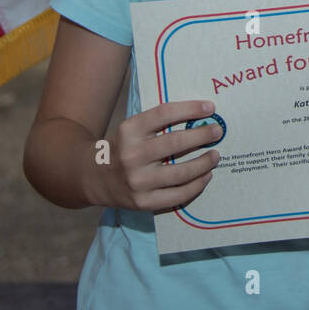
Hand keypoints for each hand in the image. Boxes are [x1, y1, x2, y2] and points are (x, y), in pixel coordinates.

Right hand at [104, 99, 222, 212]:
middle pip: (176, 142)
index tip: (210, 107)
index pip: (164, 114)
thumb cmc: (121, 148)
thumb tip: (199, 117)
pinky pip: (178, 194)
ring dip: (204, 162)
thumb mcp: (131, 129)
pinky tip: (205, 176)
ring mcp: (138, 181)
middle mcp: (132, 155)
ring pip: (182, 172)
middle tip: (218, 131)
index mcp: (129, 130)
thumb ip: (158, 123)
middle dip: (203, 135)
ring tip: (215, 155)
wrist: (91, 177)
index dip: (190, 109)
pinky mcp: (144, 202)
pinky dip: (197, 185)